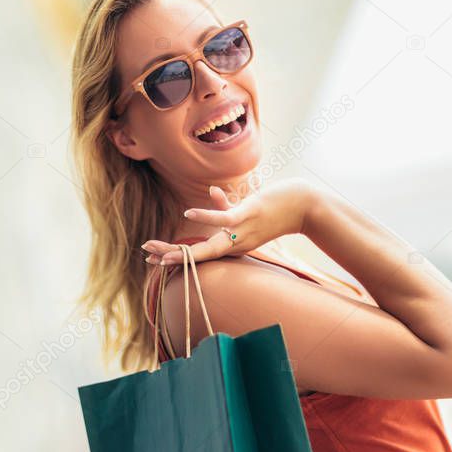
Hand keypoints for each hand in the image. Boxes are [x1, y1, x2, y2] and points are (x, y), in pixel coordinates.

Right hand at [142, 178, 318, 264]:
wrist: (304, 207)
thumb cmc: (276, 208)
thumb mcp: (245, 209)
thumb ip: (226, 205)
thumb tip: (212, 192)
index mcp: (233, 245)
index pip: (200, 253)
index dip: (177, 256)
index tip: (155, 258)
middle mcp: (234, 244)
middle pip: (198, 255)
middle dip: (171, 256)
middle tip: (146, 255)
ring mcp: (240, 233)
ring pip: (206, 246)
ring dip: (181, 251)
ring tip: (158, 252)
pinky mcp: (246, 217)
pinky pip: (222, 219)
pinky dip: (205, 217)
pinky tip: (187, 215)